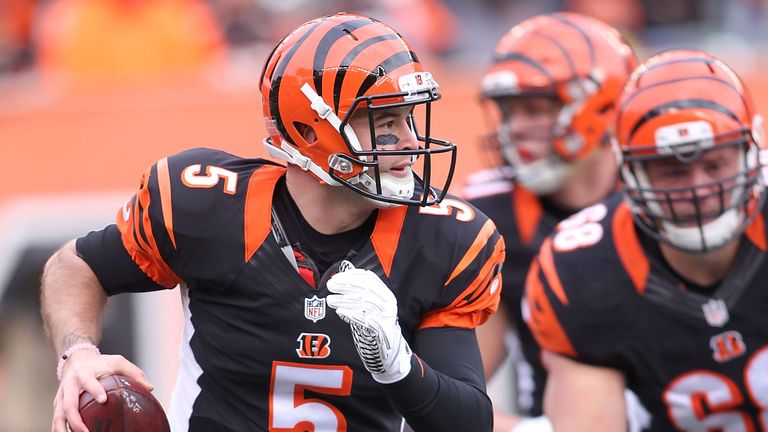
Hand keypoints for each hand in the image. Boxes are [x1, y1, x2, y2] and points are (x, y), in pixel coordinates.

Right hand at [52, 349, 152, 431]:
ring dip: (64, 430)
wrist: (76, 360)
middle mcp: (70, 386)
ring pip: (58, 416)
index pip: (88, 381)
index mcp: (84, 374)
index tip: (103, 400)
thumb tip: (150, 388)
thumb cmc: (100, 363)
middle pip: (68, 405)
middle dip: (76, 420)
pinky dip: (60, 430)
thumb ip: (134, 373)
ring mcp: (61, 396)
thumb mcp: (118, 362)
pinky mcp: (57, 404)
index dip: (95, 390)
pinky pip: (56, 420)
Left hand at [326, 268, 411, 383]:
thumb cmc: (374, 327)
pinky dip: (352, 314)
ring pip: (364, 303)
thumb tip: (340, 280)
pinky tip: (340, 312)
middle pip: (366, 289)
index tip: (337, 277)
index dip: (352, 276)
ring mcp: (386, 316)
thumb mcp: (369, 308)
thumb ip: (358, 295)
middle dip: (346, 285)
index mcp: (386, 294)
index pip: (369, 278)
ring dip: (345, 300)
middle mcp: (388, 303)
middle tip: (330, 285)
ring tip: (331, 300)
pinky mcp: (382, 330)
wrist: (388, 352)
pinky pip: (366, 320)